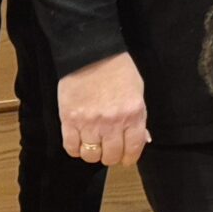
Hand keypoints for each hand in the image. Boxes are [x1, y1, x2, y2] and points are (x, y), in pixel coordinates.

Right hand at [57, 51, 149, 167]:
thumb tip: (143, 139)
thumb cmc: (118, 70)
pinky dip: (75, 149)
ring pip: (90, 156)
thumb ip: (139, 118)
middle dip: (110, 156)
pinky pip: (71, 148)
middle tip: (108, 148)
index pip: (133, 150)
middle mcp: (113, 123)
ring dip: (92, 153)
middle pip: (110, 157)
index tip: (125, 158)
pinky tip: (79, 141)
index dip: (129, 158)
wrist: (91, 53)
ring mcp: (90, 123)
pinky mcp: (69, 120)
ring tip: (92, 143)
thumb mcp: (137, 92)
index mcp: (133, 115)